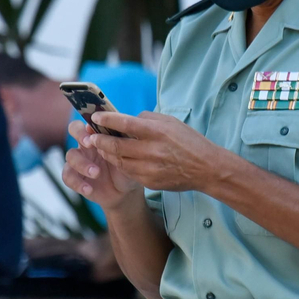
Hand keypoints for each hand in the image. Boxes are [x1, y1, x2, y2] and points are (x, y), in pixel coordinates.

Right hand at [63, 119, 142, 206]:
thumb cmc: (127, 167)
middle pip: (73, 129)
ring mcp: (79, 160)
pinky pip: (68, 177)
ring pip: (70, 155)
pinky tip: (89, 189)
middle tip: (90, 144)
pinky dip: (77, 183)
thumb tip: (118, 130)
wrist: (125, 191)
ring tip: (96, 173)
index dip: (90, 122)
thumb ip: (122, 142)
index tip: (94, 131)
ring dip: (82, 164)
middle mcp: (86, 144)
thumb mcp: (129, 154)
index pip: (89, 119)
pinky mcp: (76, 177)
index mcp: (98, 135)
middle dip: (80, 135)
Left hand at [81, 111, 223, 193]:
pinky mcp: (150, 182)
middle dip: (100, 140)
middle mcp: (152, 150)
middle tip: (91, 136)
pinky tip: (116, 159)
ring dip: (107, 153)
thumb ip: (147, 119)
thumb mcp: (170, 122)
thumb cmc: (188, 141)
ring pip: (119, 161)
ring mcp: (150, 168)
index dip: (107, 120)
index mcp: (157, 131)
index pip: (125, 123)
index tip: (95, 117)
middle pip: (116, 145)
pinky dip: (120, 164)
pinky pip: (128, 172)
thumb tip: (126, 119)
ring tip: (100, 147)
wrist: (206, 168)